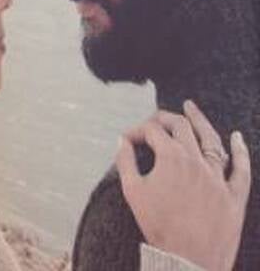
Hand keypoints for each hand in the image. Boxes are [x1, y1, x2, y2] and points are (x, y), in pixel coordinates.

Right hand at [116, 101, 250, 270]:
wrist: (188, 258)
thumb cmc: (158, 226)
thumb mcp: (132, 191)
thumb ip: (125, 161)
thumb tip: (122, 141)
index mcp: (171, 158)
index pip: (153, 131)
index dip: (138, 130)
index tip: (128, 139)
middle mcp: (197, 161)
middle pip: (182, 126)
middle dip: (165, 118)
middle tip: (156, 118)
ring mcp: (218, 176)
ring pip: (211, 140)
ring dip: (200, 120)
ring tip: (191, 108)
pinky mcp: (233, 194)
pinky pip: (241, 168)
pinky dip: (240, 150)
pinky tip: (237, 137)